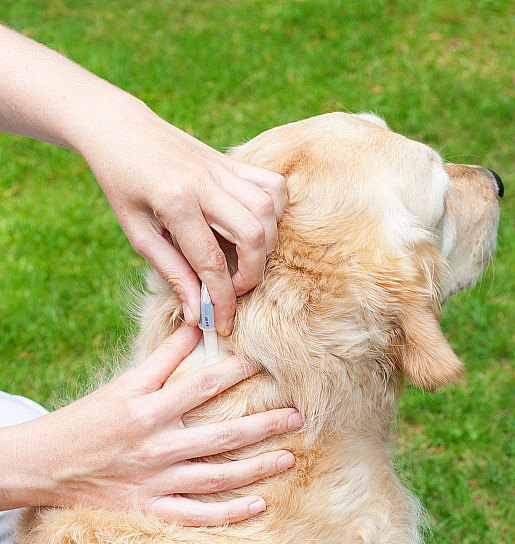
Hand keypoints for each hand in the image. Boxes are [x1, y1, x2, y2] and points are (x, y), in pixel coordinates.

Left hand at [0, 26, 285, 334]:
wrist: (120, 130)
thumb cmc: (122, 185)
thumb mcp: (137, 233)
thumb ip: (171, 271)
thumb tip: (195, 311)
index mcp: (174, 203)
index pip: (211, 263)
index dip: (221, 300)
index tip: (222, 324)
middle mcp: (204, 183)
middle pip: (253, 236)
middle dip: (252, 274)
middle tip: (233, 287)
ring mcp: (222, 168)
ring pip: (269, 211)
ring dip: (266, 245)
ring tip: (244, 259)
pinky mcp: (232, 161)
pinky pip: (273, 186)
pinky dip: (275, 213)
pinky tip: (255, 227)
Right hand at [0, 325, 300, 524]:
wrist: (46, 465)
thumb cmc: (88, 419)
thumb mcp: (123, 383)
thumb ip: (163, 358)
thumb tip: (196, 325)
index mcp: (150, 410)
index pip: (206, 385)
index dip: (241, 371)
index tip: (270, 363)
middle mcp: (157, 447)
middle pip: (224, 436)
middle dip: (265, 425)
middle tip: (298, 416)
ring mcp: (155, 482)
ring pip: (218, 478)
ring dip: (258, 468)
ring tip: (290, 457)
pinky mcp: (150, 509)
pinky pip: (197, 516)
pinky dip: (229, 513)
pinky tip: (259, 505)